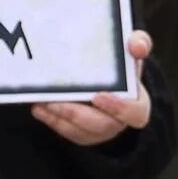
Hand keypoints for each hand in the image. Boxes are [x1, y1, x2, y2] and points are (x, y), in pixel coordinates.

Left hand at [32, 31, 151, 145]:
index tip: (97, 96)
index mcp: (137, 104)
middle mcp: (120, 122)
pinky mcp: (83, 135)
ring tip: (42, 101)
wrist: (108, 80)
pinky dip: (52, 120)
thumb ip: (139, 44)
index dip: (119, 108)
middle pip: (102, 126)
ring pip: (82, 132)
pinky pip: (68, 133)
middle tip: (56, 101)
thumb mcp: (131, 53)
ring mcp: (101, 132)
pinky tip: (38, 107)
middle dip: (77, 114)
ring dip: (60, 117)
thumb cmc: (121, 66)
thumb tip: (137, 44)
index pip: (135, 113)